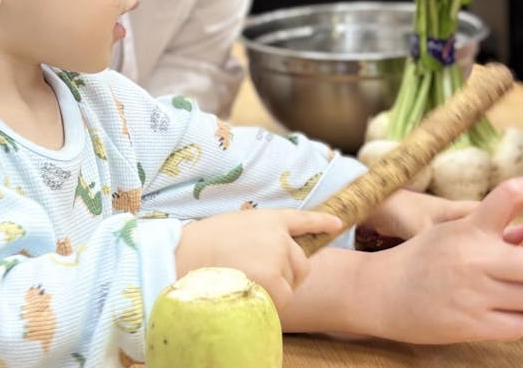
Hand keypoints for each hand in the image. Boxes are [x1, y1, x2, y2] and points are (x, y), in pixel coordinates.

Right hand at [175, 209, 340, 309]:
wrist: (186, 254)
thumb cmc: (202, 244)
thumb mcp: (235, 228)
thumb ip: (258, 236)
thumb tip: (270, 255)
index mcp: (269, 219)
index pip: (302, 220)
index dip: (321, 223)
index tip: (336, 224)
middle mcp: (279, 236)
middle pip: (301, 263)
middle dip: (288, 275)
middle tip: (260, 279)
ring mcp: (278, 255)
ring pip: (291, 283)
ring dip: (276, 289)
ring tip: (246, 282)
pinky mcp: (274, 277)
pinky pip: (283, 298)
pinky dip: (270, 303)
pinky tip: (249, 294)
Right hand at [357, 178, 522, 343]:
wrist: (380, 292)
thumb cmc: (421, 260)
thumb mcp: (453, 234)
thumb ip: (497, 234)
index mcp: (469, 227)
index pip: (512, 193)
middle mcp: (475, 257)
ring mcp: (474, 293)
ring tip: (522, 295)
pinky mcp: (472, 325)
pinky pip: (521, 325)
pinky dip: (517, 322)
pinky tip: (500, 315)